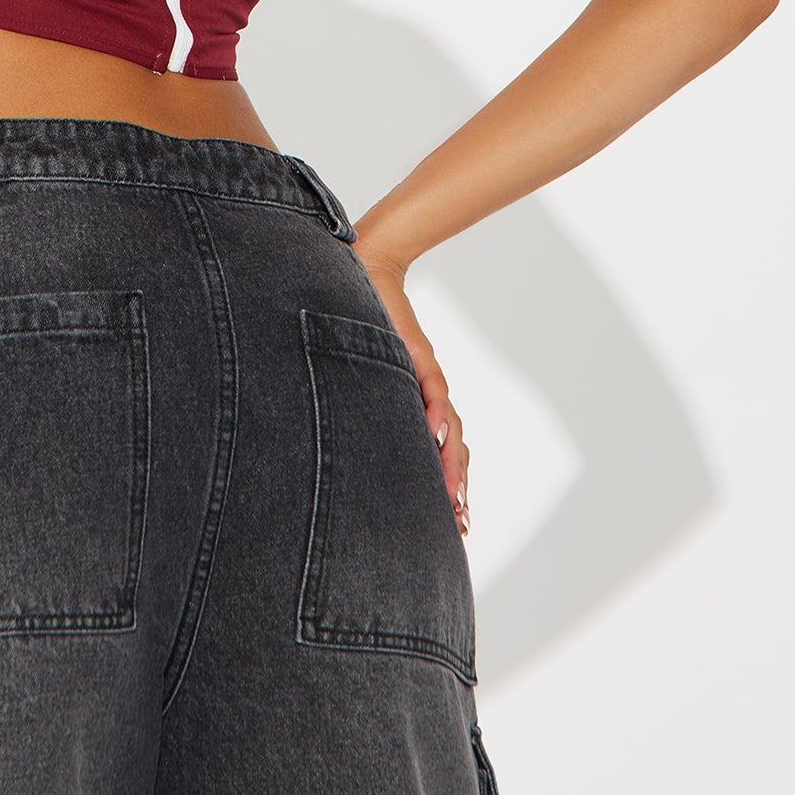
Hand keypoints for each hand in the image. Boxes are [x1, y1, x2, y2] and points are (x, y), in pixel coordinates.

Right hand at [354, 241, 471, 537]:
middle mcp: (426, 393)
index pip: (436, 449)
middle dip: (455, 487)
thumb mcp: (358, 367)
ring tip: (452, 497)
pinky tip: (435, 434)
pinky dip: (434, 411)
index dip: (446, 484)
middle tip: (460, 525)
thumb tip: (334, 428)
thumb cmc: (360, 318)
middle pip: (451, 448)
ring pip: (448, 427)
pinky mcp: (415, 352)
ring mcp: (424, 374)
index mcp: (414, 400)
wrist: (367, 268)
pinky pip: (431, 387)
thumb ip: (357, 396)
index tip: (453, 521)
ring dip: (451, 463)